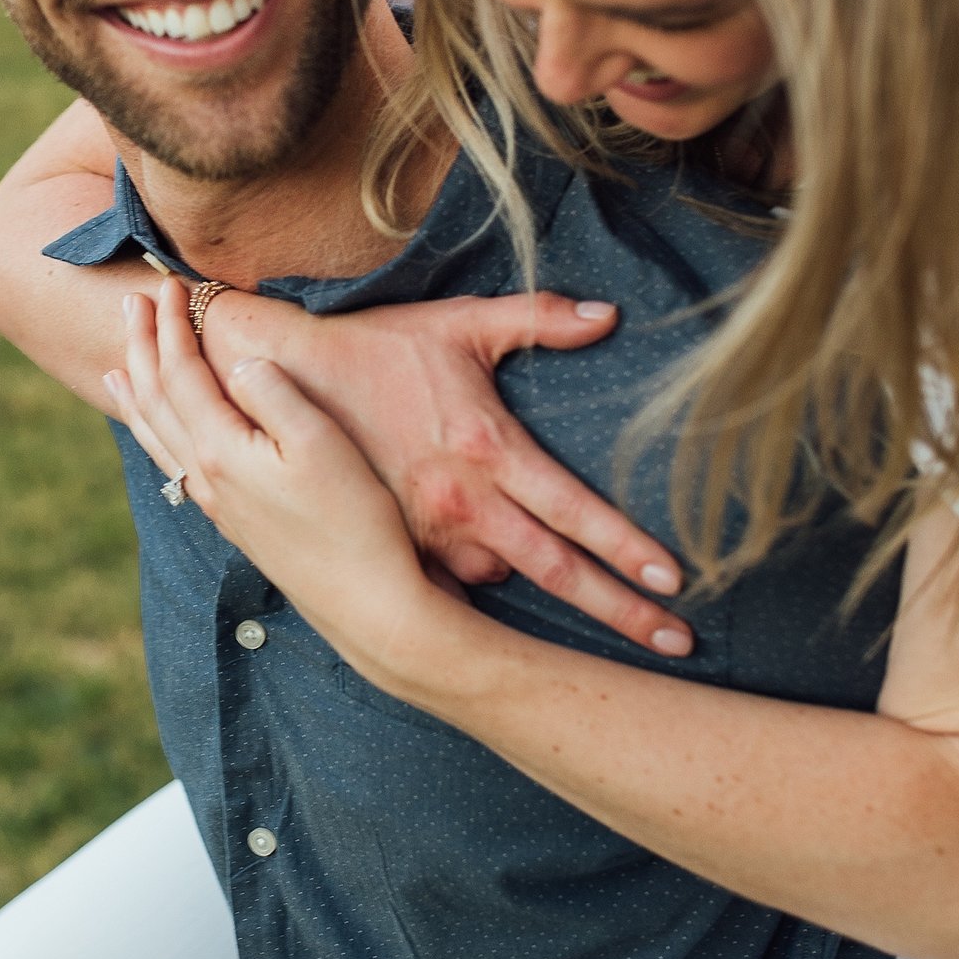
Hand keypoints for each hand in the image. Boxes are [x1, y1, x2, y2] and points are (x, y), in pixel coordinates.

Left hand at [106, 281, 469, 684]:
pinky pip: (173, 462)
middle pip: (155, 399)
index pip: (181, 372)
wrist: (367, 605)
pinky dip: (154, 435)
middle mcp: (205, 477)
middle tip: (130, 303)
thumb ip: (272, 393)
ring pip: (157, 436)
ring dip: (137, 391)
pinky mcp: (233, 521)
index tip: (169, 284)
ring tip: (117, 365)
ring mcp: (215, 503)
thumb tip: (236, 361)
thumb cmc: (356, 521)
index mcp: (222, 449)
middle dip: (141, 346)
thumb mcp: (320, 443)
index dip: (171, 325)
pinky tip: (160, 434)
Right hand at [214, 288, 694, 654]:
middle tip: (677, 644)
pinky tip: (499, 607)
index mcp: (490, 449)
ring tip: (594, 627)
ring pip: (500, 584)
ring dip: (539, 603)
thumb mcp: (459, 323)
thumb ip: (538, 317)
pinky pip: (447, 584)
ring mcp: (426, 533)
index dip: (629, 550)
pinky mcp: (393, 546)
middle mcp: (464, 503)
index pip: (576, 512)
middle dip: (622, 612)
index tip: (675, 582)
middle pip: (558, 573)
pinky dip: (474, 593)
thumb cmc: (376, 348)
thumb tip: (608, 314)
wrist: (281, 378)